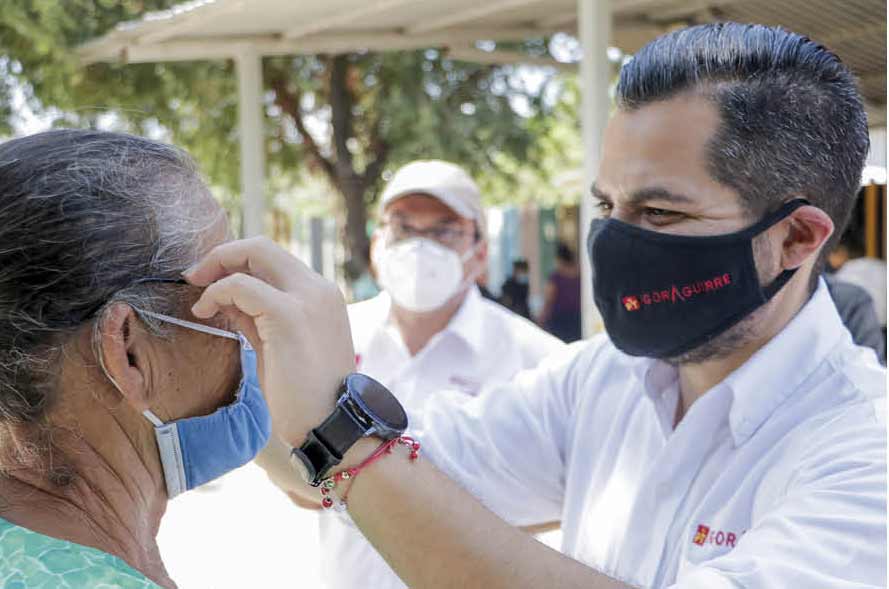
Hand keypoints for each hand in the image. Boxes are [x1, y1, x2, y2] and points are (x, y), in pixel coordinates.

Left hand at [184, 237, 355, 446]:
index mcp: (322, 296)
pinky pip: (242, 286)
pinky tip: (204, 312)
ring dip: (217, 268)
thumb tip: (226, 298)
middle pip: (263, 246)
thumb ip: (257, 318)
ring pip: (255, 253)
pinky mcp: (289, 315)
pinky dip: (218, 292)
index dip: (238, 262)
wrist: (332, 426)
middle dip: (222, 255)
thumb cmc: (305, 398)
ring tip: (198, 298)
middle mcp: (318, 289)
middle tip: (194, 277)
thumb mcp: (278, 348)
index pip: (275, 260)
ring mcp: (307, 299)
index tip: (211, 282)